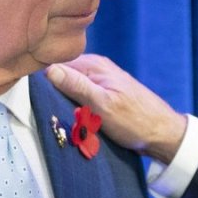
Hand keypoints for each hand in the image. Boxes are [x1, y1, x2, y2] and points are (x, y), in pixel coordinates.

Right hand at [46, 54, 186, 163]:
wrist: (162, 133)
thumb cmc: (135, 121)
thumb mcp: (102, 105)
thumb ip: (77, 86)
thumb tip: (49, 69)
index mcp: (94, 64)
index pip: (55, 64)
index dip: (42, 81)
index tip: (35, 99)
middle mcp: (97, 67)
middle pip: (61, 76)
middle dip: (53, 94)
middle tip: (57, 112)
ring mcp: (101, 79)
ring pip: (69, 88)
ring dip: (65, 103)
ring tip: (70, 118)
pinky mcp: (104, 92)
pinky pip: (80, 96)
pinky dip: (76, 107)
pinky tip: (78, 118)